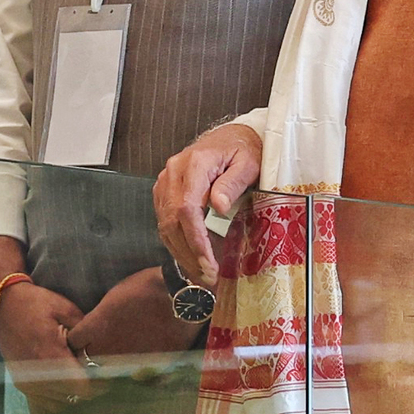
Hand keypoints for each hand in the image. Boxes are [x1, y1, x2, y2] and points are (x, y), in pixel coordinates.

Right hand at [0, 276, 94, 412]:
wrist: (2, 306)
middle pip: (74, 396)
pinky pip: (46, 400)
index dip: (98, 384)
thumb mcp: (66, 309)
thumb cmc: (35, 304)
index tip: (106, 374)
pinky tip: (61, 378)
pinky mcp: (21, 384)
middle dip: (89, 387)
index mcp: (51, 357)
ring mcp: (28, 383)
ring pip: (61, 401)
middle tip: (96, 372)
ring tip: (77, 373)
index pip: (82, 387)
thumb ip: (85, 333)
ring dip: (73, 391)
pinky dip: (57, 394)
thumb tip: (100, 349)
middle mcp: (38, 376)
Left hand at [66, 264, 197, 363]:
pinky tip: (139, 362)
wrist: (183, 297)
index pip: (74, 341)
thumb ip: (100, 317)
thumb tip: (95, 327)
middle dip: (89, 355)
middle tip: (98, 349)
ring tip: (119, 357)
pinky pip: (134, 375)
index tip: (82, 337)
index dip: (77, 339)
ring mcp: (127, 360)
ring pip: (109, 370)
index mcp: (97, 326)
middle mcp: (108, 347)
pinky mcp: (147, 367)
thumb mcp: (115, 296)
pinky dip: (134, 370)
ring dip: (110, 365)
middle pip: (87, 360)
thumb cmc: (148, 287)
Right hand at [157, 123, 261, 281]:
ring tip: (201, 274)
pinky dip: (176, 243)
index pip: (187, 208)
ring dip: (182, 253)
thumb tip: (219, 206)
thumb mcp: (248, 163)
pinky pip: (165, 221)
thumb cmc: (242, 149)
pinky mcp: (165, 190)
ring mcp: (166, 181)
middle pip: (172, 221)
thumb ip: (233, 183)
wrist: (230, 137)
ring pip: (165, 224)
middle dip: (189, 253)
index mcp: (195, 164)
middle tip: (208, 276)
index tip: (208, 261)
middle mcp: (174, 172)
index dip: (195, 239)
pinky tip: (190, 259)